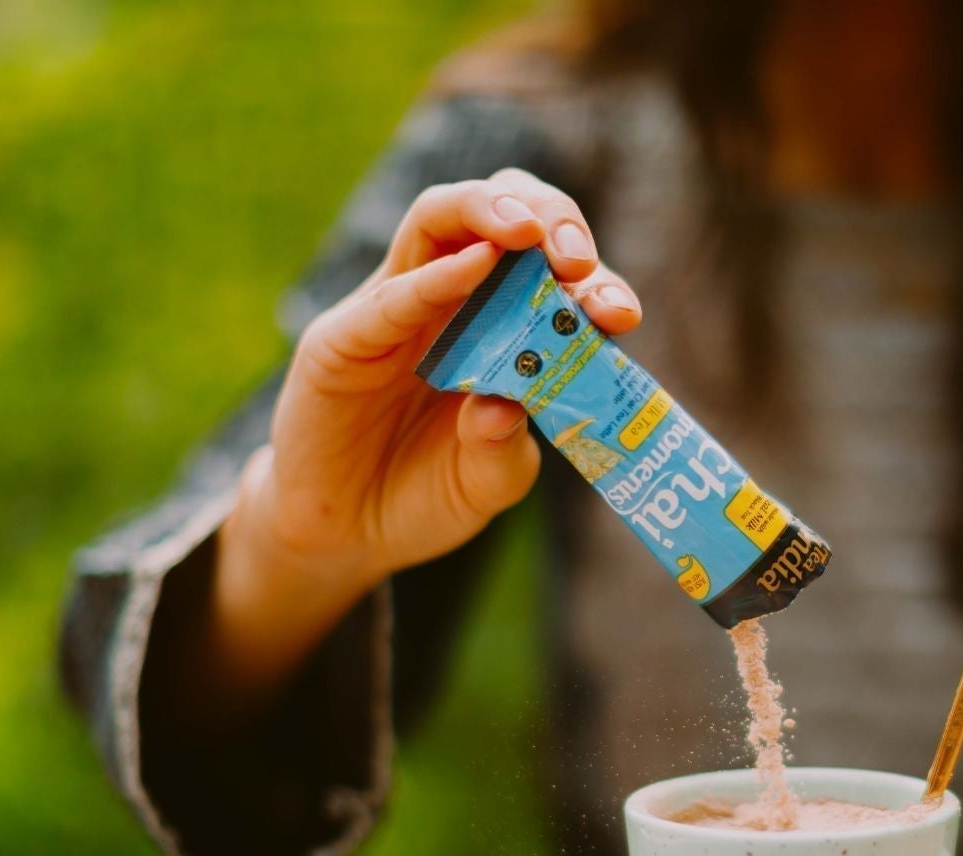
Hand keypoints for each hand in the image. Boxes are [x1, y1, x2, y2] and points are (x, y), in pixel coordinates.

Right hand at [198, 169, 640, 717]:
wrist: (348, 537)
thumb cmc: (426, 494)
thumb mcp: (486, 480)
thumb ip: (504, 448)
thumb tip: (506, 408)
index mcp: (500, 325)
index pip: (552, 273)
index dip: (595, 282)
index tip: (621, 315)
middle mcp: (449, 300)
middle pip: (498, 215)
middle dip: (548, 219)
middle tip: (577, 259)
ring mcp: (393, 311)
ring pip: (438, 220)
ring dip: (489, 211)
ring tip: (528, 232)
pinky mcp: (342, 340)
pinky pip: (390, 297)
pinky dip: (435, 278)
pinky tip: (475, 266)